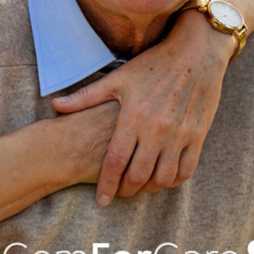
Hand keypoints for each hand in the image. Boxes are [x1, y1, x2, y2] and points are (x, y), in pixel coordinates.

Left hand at [52, 10, 233, 205]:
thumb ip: (86, 97)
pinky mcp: (198, 135)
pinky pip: (186, 169)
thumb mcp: (117, 79)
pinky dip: (174, 180)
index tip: (100, 200)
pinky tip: (164, 179)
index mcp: (133, 118)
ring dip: (149, 188)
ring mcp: (179, 135)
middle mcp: (156, 130)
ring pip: (163, 177)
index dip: (106, 184)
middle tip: (118, 194)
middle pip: (138, 175)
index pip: (115, 161)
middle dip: (125, 190)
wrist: (196, 53)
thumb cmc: (152, 65)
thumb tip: (55, 106)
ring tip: (140, 187)